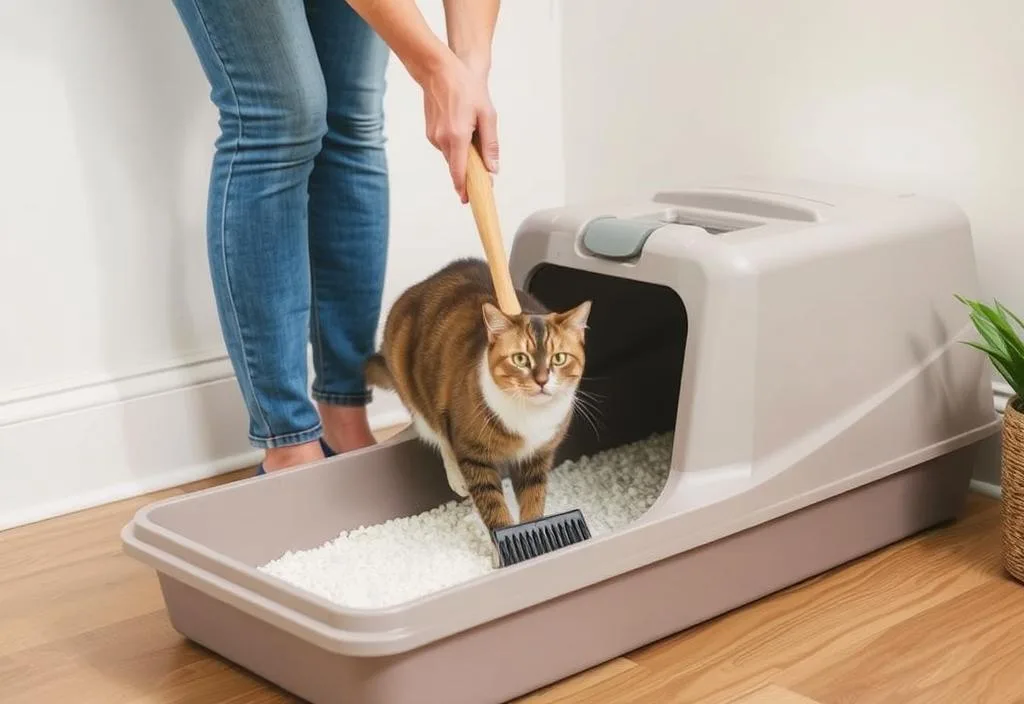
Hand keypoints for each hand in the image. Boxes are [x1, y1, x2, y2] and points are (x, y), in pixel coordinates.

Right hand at [419, 53, 498, 202]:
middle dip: (467, 173)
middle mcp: (442, 140)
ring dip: (462, 155)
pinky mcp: (430, 133)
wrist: (439, 71)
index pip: (459, 172)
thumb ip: (490, 144)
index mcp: (457, 137)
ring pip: (451, 156)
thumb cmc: (466, 89)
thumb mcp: (487, 115)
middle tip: (482, 176)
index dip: (464, 188)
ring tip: (473, 136)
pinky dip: (455, 145)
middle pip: (456, 167)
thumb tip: (493, 168)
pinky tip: (462, 129)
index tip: (468, 200)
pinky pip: (445, 146)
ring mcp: (433, 137)